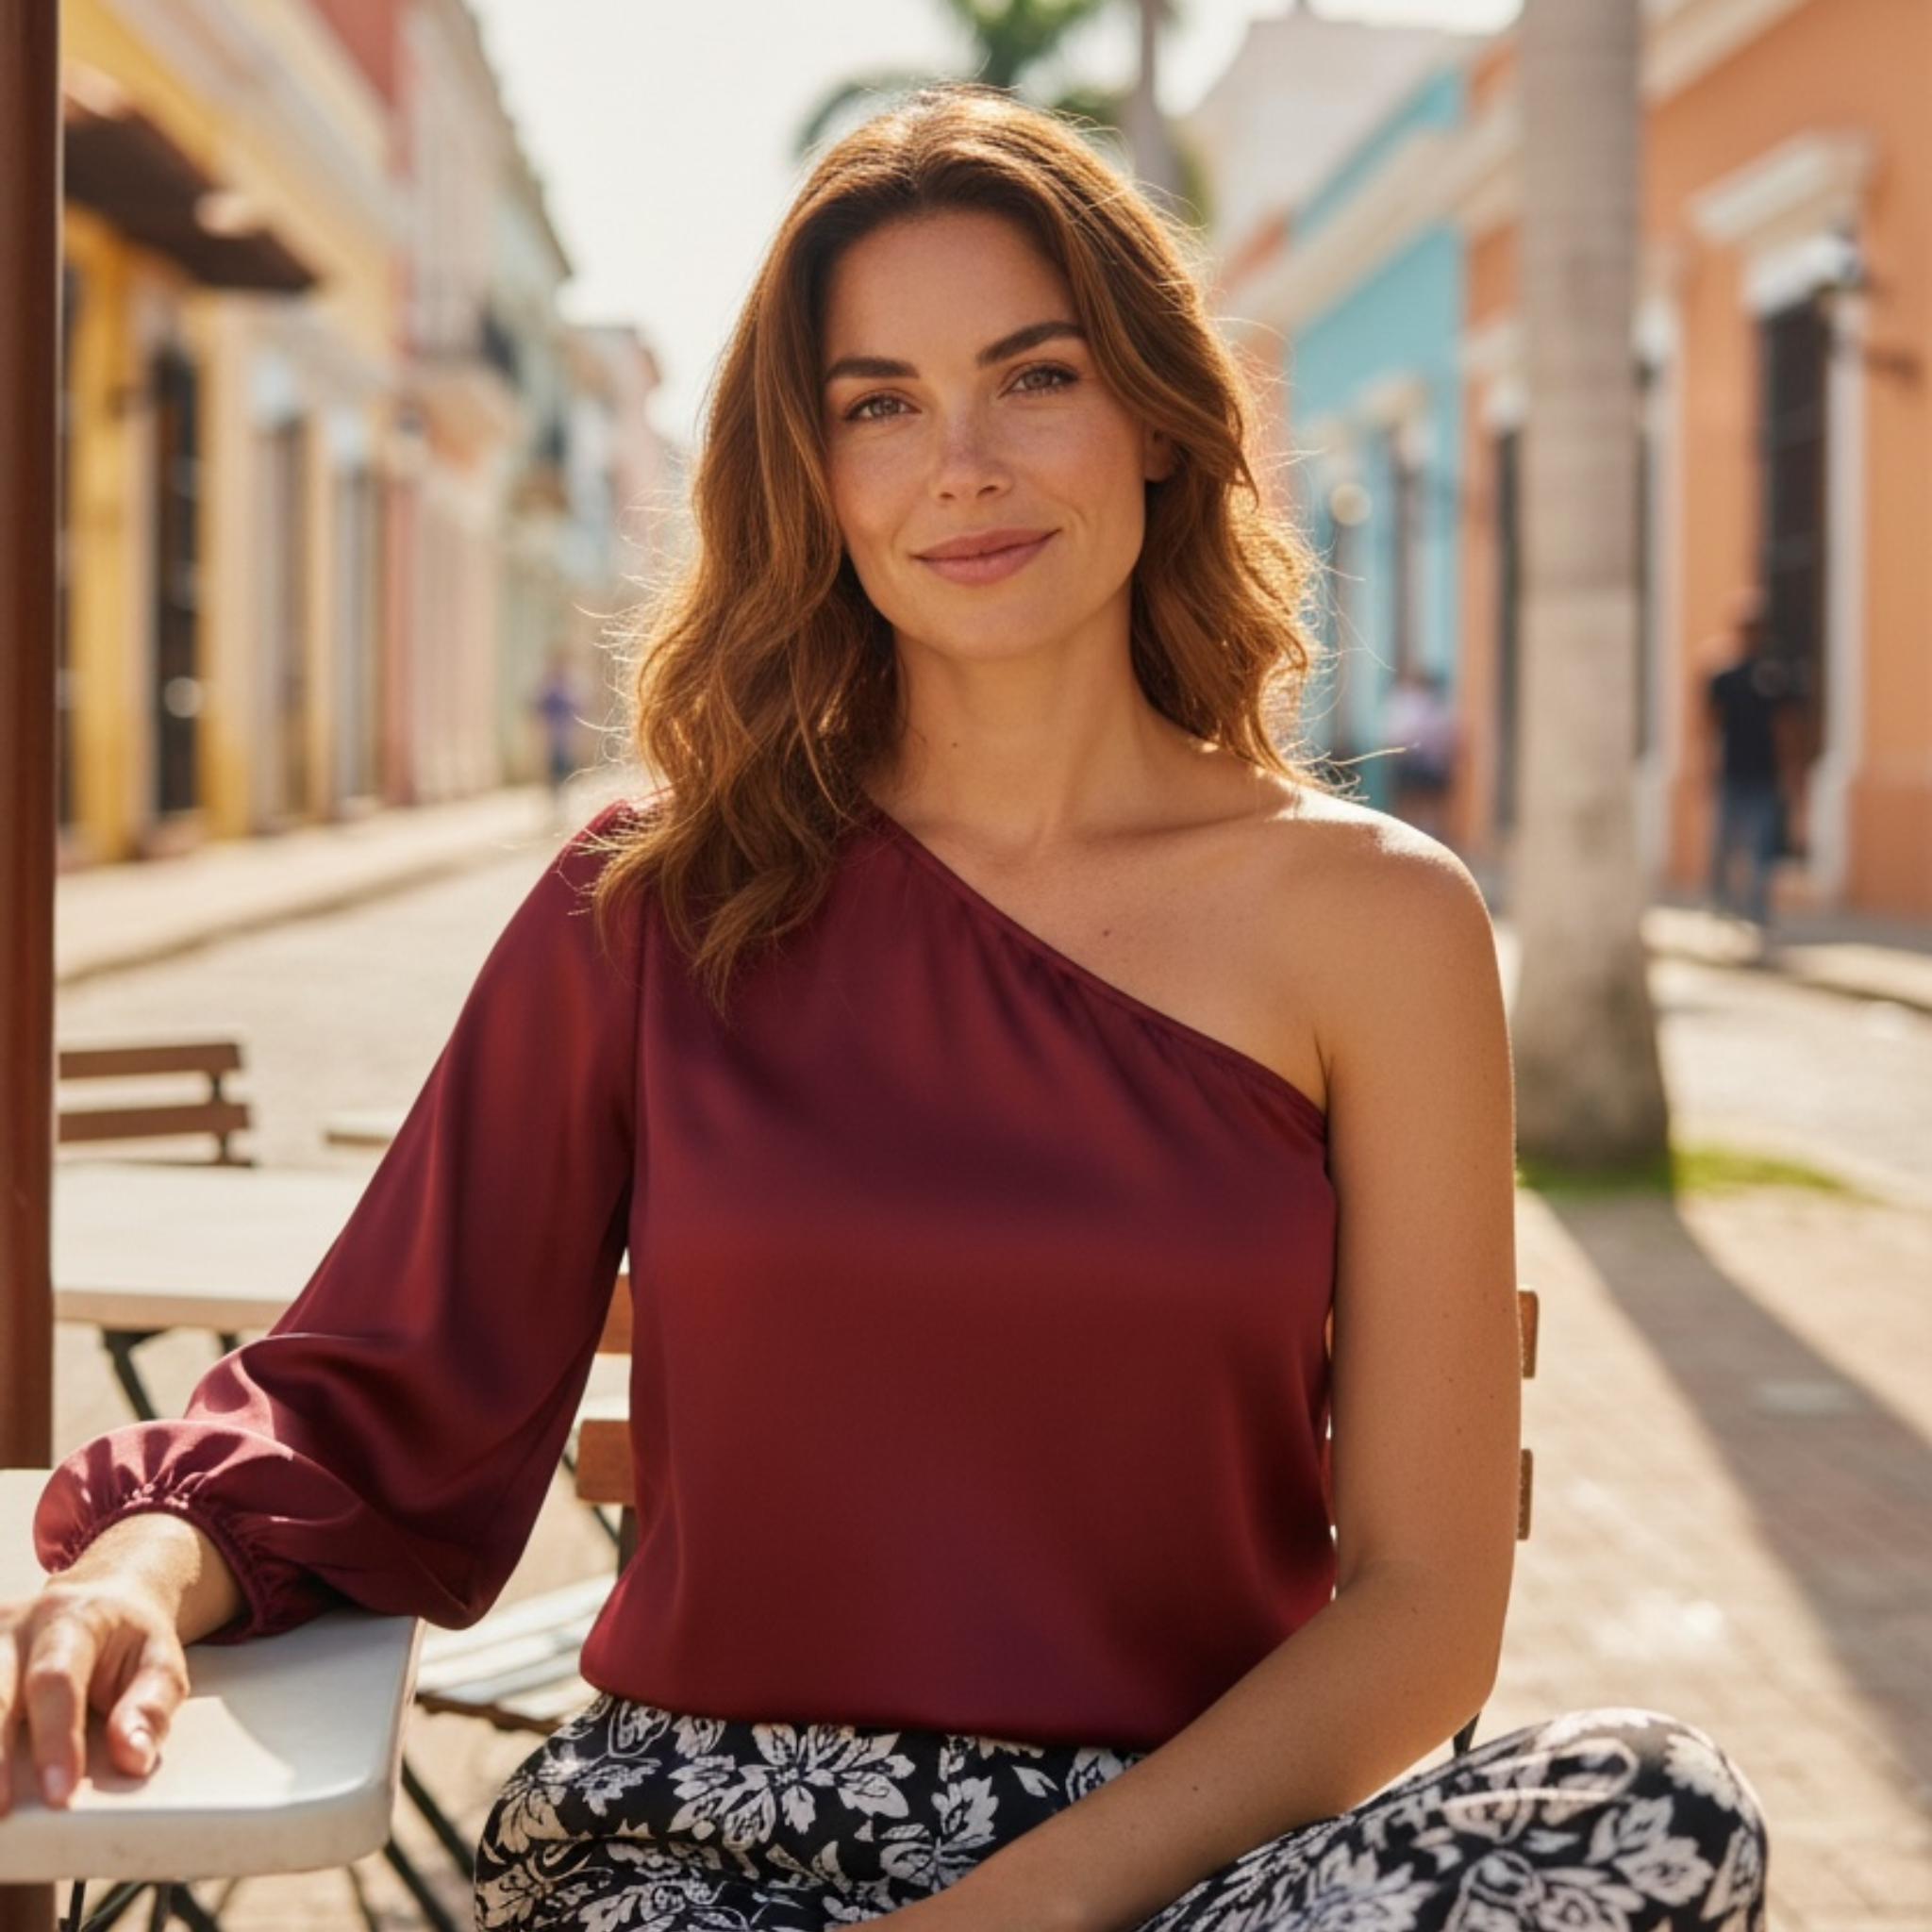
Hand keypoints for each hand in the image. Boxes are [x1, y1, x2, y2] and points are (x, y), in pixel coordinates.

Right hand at [0, 1574, 189, 1812]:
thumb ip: (150, 1707)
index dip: (55, 1739)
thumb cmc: (128, 1640)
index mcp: (72, 1619)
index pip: (56, 1680)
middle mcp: (16, 1626)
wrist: (102, 1596)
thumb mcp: (161, 1661)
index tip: (59, 1793)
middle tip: (0, 1812)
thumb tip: (132, 1757)